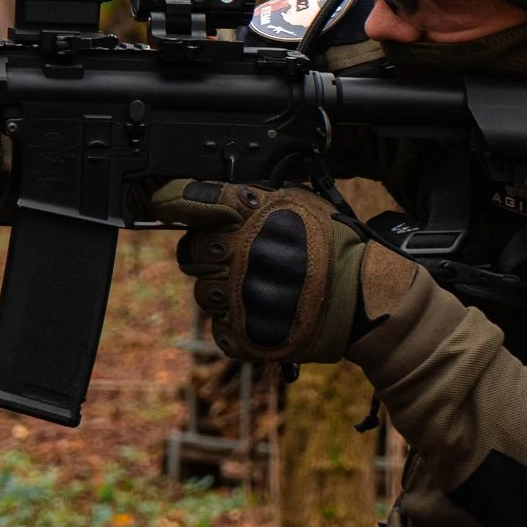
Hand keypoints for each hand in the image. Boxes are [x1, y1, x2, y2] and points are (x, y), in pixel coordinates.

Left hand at [151, 180, 368, 362]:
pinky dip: (237, 322)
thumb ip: (252, 196)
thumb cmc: (331, 244)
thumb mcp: (296, 200)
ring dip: (223, 289)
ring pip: (204, 292)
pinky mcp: (245, 334)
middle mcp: (239, 254)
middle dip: (206, 252)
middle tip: (235, 256)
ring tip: (260, 287)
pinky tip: (263, 311)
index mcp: (250, 216)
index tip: (164, 202)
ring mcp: (239, 297)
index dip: (174, 200)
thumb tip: (210, 192)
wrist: (361, 297)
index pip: (193, 200)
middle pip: (190, 252)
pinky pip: (220, 328)